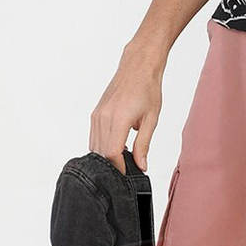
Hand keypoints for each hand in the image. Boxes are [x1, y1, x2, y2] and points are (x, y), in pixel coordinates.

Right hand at [89, 41, 165, 173]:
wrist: (137, 67)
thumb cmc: (147, 90)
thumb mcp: (151, 120)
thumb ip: (144, 144)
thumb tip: (141, 166)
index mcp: (118, 119)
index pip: (112, 153)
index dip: (119, 168)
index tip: (127, 178)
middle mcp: (103, 117)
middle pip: (101, 152)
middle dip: (112, 166)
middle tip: (126, 175)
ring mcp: (97, 115)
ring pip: (95, 146)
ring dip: (106, 157)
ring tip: (122, 164)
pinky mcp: (95, 113)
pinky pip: (94, 137)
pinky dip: (103, 147)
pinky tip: (117, 150)